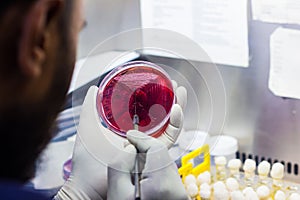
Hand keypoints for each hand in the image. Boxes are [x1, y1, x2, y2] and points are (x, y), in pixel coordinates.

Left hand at [55, 80, 186, 199]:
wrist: (88, 184)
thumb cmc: (86, 160)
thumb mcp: (88, 127)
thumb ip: (90, 108)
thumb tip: (93, 89)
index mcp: (128, 130)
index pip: (145, 111)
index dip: (154, 98)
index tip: (158, 84)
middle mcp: (140, 137)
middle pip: (160, 116)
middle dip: (170, 99)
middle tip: (173, 85)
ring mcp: (147, 146)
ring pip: (168, 125)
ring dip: (177, 108)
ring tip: (180, 93)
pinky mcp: (153, 154)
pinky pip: (169, 138)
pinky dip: (176, 124)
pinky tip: (176, 109)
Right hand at [108, 130, 188, 199]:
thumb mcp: (117, 195)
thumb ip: (119, 166)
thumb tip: (129, 148)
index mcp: (162, 185)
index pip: (155, 147)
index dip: (140, 139)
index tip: (128, 137)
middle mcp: (177, 189)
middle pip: (162, 154)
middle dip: (144, 150)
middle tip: (128, 152)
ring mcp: (180, 194)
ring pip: (165, 164)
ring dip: (149, 161)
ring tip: (132, 170)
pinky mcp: (179, 197)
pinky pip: (167, 176)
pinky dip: (154, 172)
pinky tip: (141, 180)